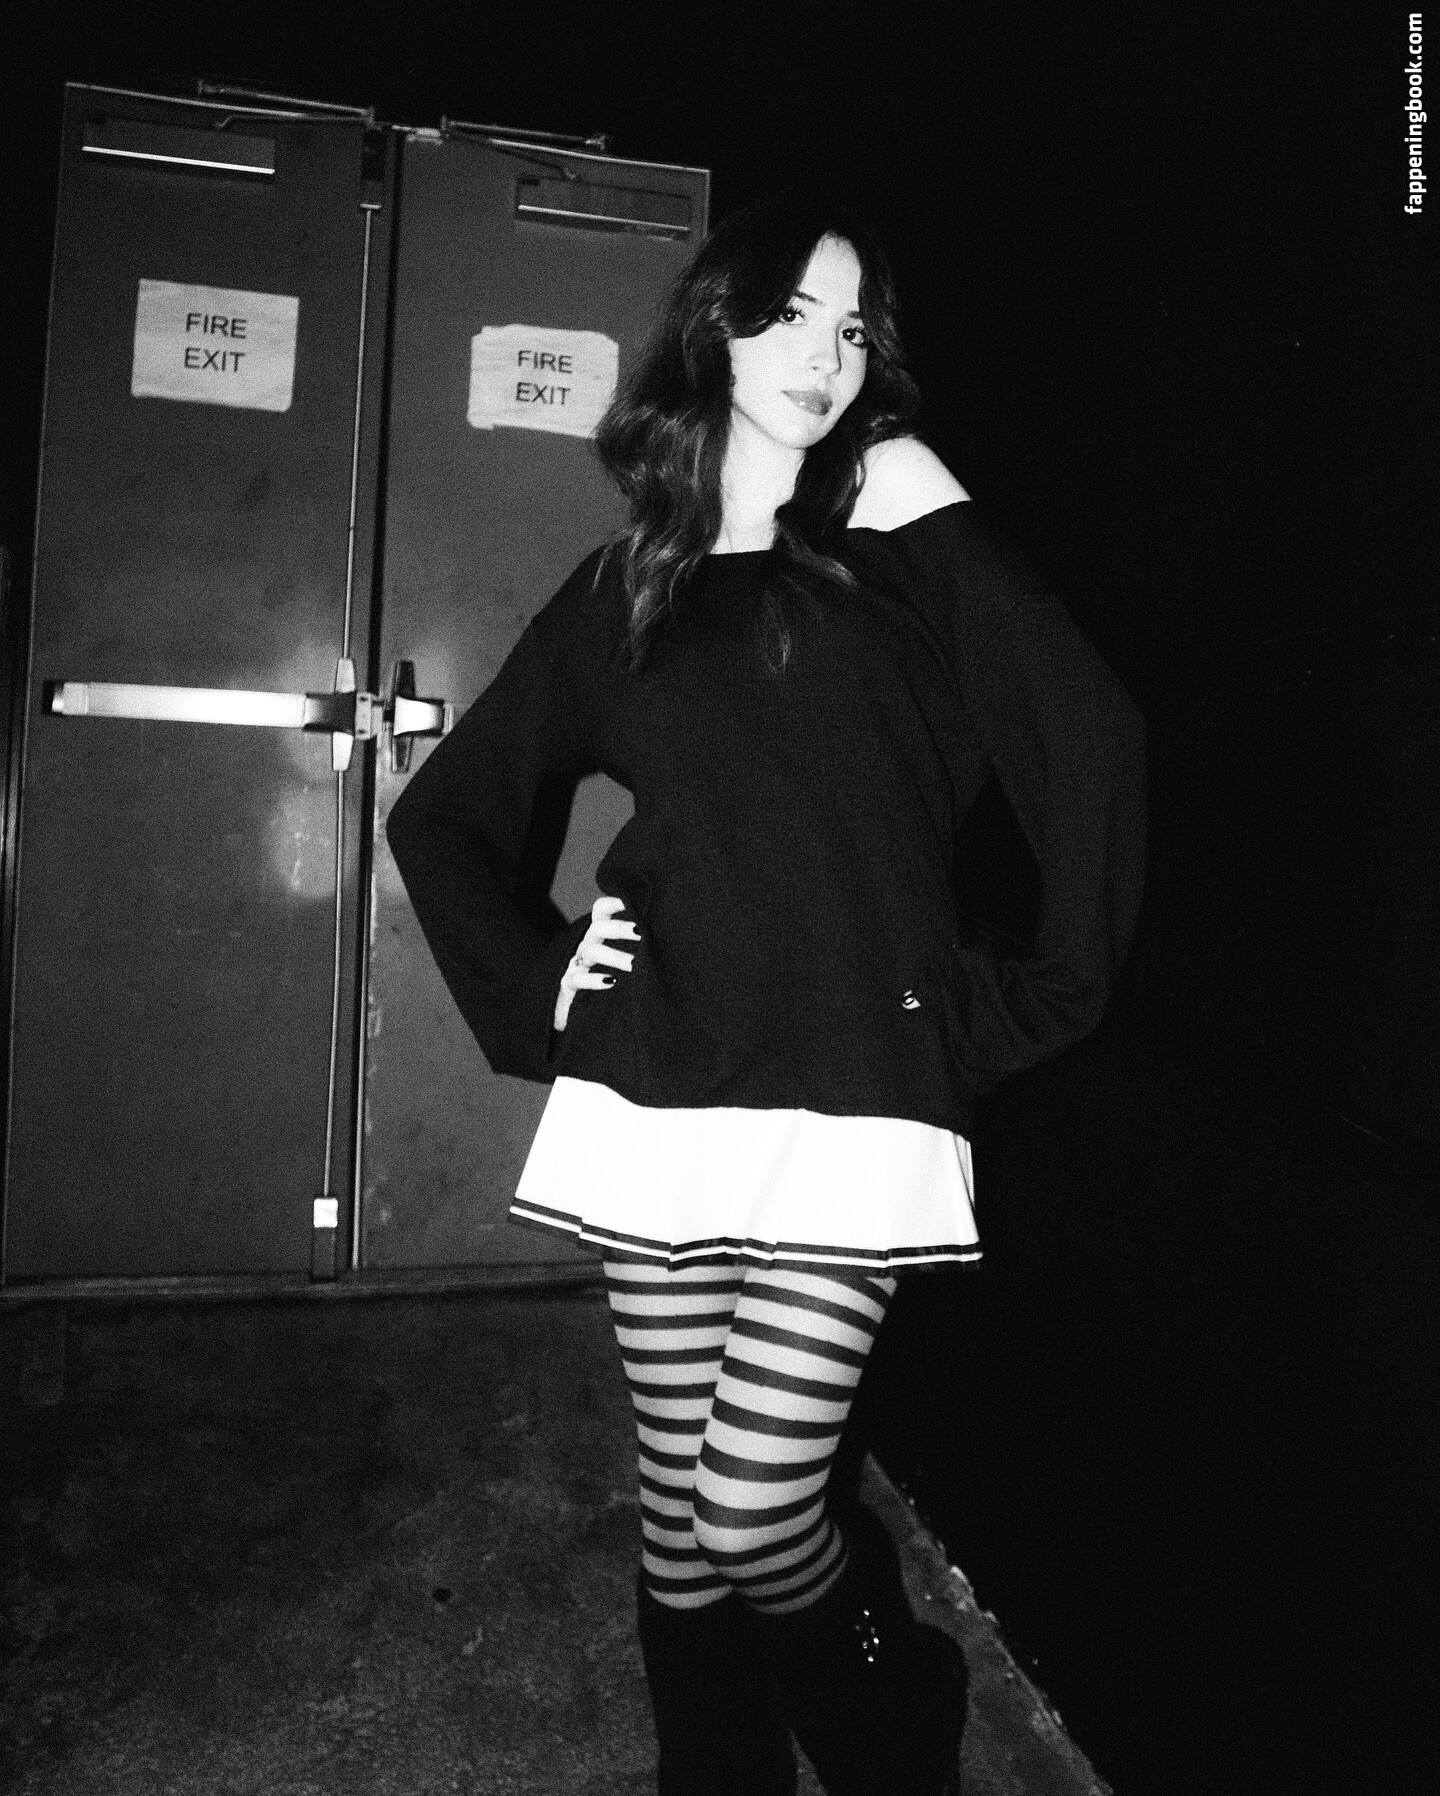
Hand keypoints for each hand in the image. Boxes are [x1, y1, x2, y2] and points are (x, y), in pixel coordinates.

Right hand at [554, 894, 639, 1031]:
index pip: (601, 910)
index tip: (634, 900)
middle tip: (643, 934)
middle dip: (620, 928)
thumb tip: (673, 939)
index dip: (613, 902)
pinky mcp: (568, 985)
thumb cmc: (610, 984)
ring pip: (591, 952)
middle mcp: (587, 945)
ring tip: (636, 965)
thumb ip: (641, 949)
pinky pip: (578, 979)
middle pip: (598, 928)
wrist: (578, 1016)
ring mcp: (576, 964)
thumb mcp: (624, 963)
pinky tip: (611, 982)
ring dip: (615, 957)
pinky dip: (594, 980)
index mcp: (599, 935)